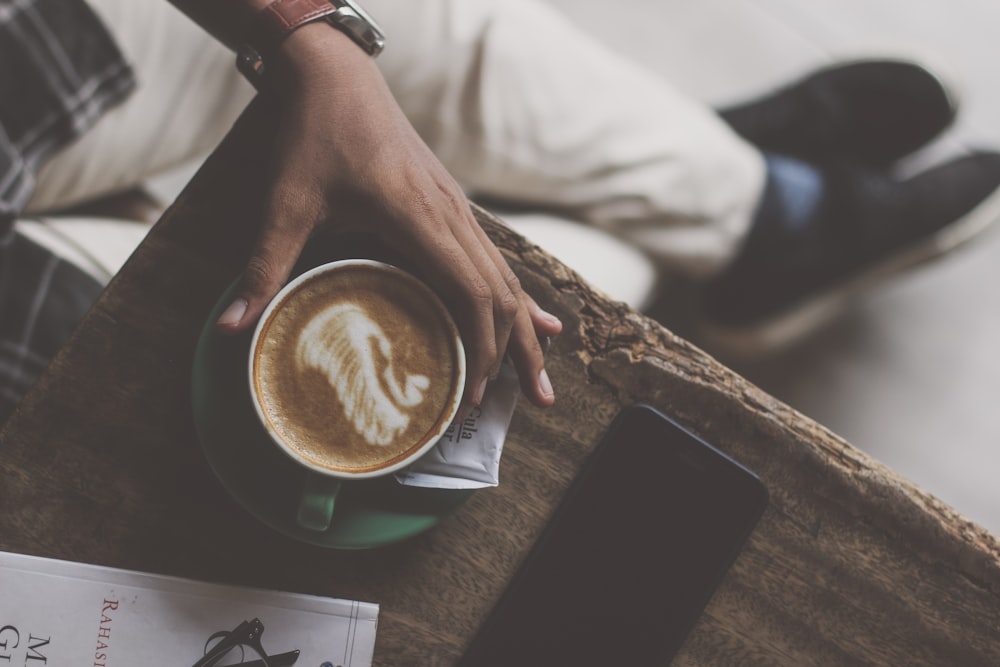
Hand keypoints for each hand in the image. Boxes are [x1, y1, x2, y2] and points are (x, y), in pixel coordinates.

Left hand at [215, 24, 561, 407]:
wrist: (335, 75)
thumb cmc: (312, 135)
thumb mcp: (285, 203)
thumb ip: (264, 267)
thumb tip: (233, 329)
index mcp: (418, 218)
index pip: (471, 293)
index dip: (480, 347)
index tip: (471, 393)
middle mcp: (450, 214)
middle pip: (503, 293)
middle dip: (519, 351)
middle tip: (533, 401)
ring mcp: (457, 207)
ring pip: (506, 276)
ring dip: (526, 327)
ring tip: (540, 375)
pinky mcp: (452, 204)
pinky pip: (494, 258)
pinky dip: (514, 295)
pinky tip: (536, 316)